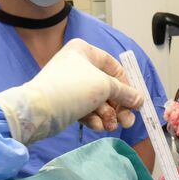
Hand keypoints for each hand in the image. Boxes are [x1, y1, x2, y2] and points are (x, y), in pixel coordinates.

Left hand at [0, 38, 142, 144]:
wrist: (38, 111)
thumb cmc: (72, 88)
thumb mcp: (105, 86)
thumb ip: (125, 93)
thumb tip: (140, 100)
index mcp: (85, 51)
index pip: (114, 67)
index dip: (127, 84)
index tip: (135, 101)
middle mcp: (78, 66)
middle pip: (108, 87)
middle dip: (119, 106)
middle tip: (127, 122)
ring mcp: (71, 85)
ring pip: (98, 101)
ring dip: (108, 116)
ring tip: (111, 127)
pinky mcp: (66, 103)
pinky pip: (86, 110)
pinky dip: (94, 119)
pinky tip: (98, 128)